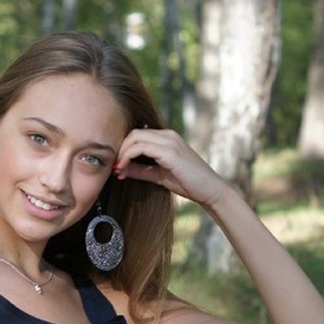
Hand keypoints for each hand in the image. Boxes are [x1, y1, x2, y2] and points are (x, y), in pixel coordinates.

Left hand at [114, 128, 229, 207]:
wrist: (209, 190)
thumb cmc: (188, 183)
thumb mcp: (159, 175)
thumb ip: (142, 169)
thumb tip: (122, 169)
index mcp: (167, 138)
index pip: (138, 135)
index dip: (123, 149)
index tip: (117, 167)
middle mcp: (168, 135)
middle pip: (133, 133)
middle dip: (120, 150)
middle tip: (114, 168)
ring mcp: (169, 141)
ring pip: (135, 137)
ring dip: (122, 154)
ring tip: (118, 171)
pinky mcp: (170, 151)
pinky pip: (141, 147)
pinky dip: (128, 157)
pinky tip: (124, 170)